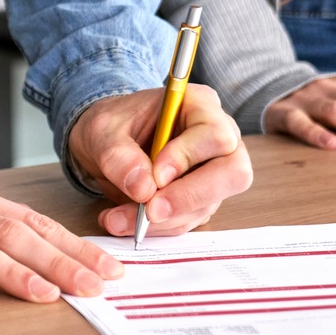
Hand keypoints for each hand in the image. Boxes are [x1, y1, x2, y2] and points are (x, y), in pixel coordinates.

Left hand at [70, 84, 252, 238]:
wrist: (104, 143)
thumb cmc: (111, 125)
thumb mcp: (102, 131)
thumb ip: (118, 155)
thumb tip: (143, 189)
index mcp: (199, 106)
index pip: (215, 135)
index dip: (188, 158)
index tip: (156, 175)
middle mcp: (217, 139)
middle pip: (233, 174)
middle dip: (189, 197)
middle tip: (150, 211)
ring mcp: (213, 172)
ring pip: (208, 204)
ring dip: (163, 220)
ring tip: (117, 219)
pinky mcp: (200, 199)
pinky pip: (188, 219)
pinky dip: (156, 228)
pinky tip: (123, 221)